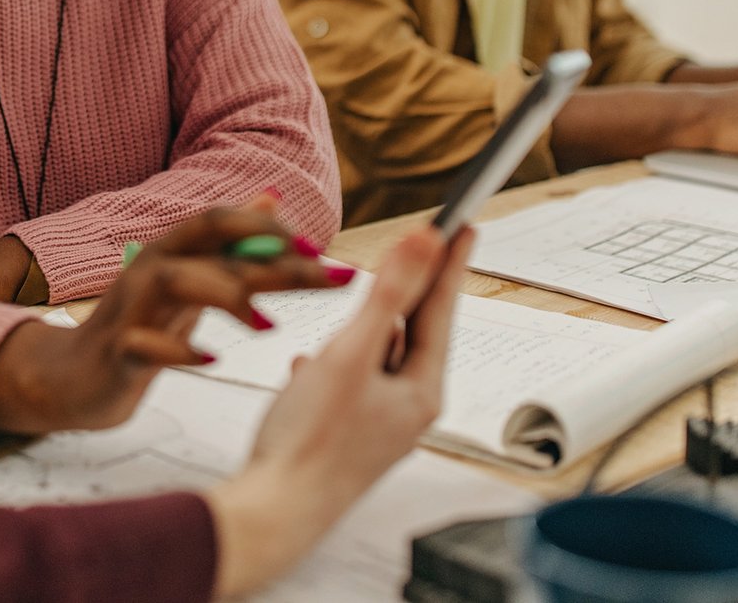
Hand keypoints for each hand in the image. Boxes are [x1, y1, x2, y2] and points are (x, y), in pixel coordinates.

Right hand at [0, 200, 349, 437]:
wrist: (69, 378)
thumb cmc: (138, 328)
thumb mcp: (188, 282)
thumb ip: (229, 246)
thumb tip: (271, 200)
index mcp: (171, 251)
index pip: (222, 221)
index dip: (271, 229)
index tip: (322, 251)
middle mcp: (150, 269)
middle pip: (214, 251)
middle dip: (276, 262)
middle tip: (328, 277)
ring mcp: (130, 308)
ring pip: (174, 280)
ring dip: (225, 295)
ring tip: (268, 325)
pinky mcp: (116, 351)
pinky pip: (144, 344)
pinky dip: (179, 350)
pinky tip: (212, 358)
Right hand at [202, 223, 471, 597]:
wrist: (274, 512)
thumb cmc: (311, 440)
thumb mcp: (351, 353)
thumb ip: (387, 293)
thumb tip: (425, 242)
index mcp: (420, 390)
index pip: (440, 311)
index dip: (448, 262)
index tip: (463, 224)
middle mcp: (406, 409)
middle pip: (410, 332)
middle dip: (403, 292)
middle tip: (419, 247)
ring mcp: (377, 424)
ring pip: (375, 357)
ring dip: (360, 330)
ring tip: (351, 310)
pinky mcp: (346, 435)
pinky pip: (347, 383)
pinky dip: (333, 364)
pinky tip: (308, 362)